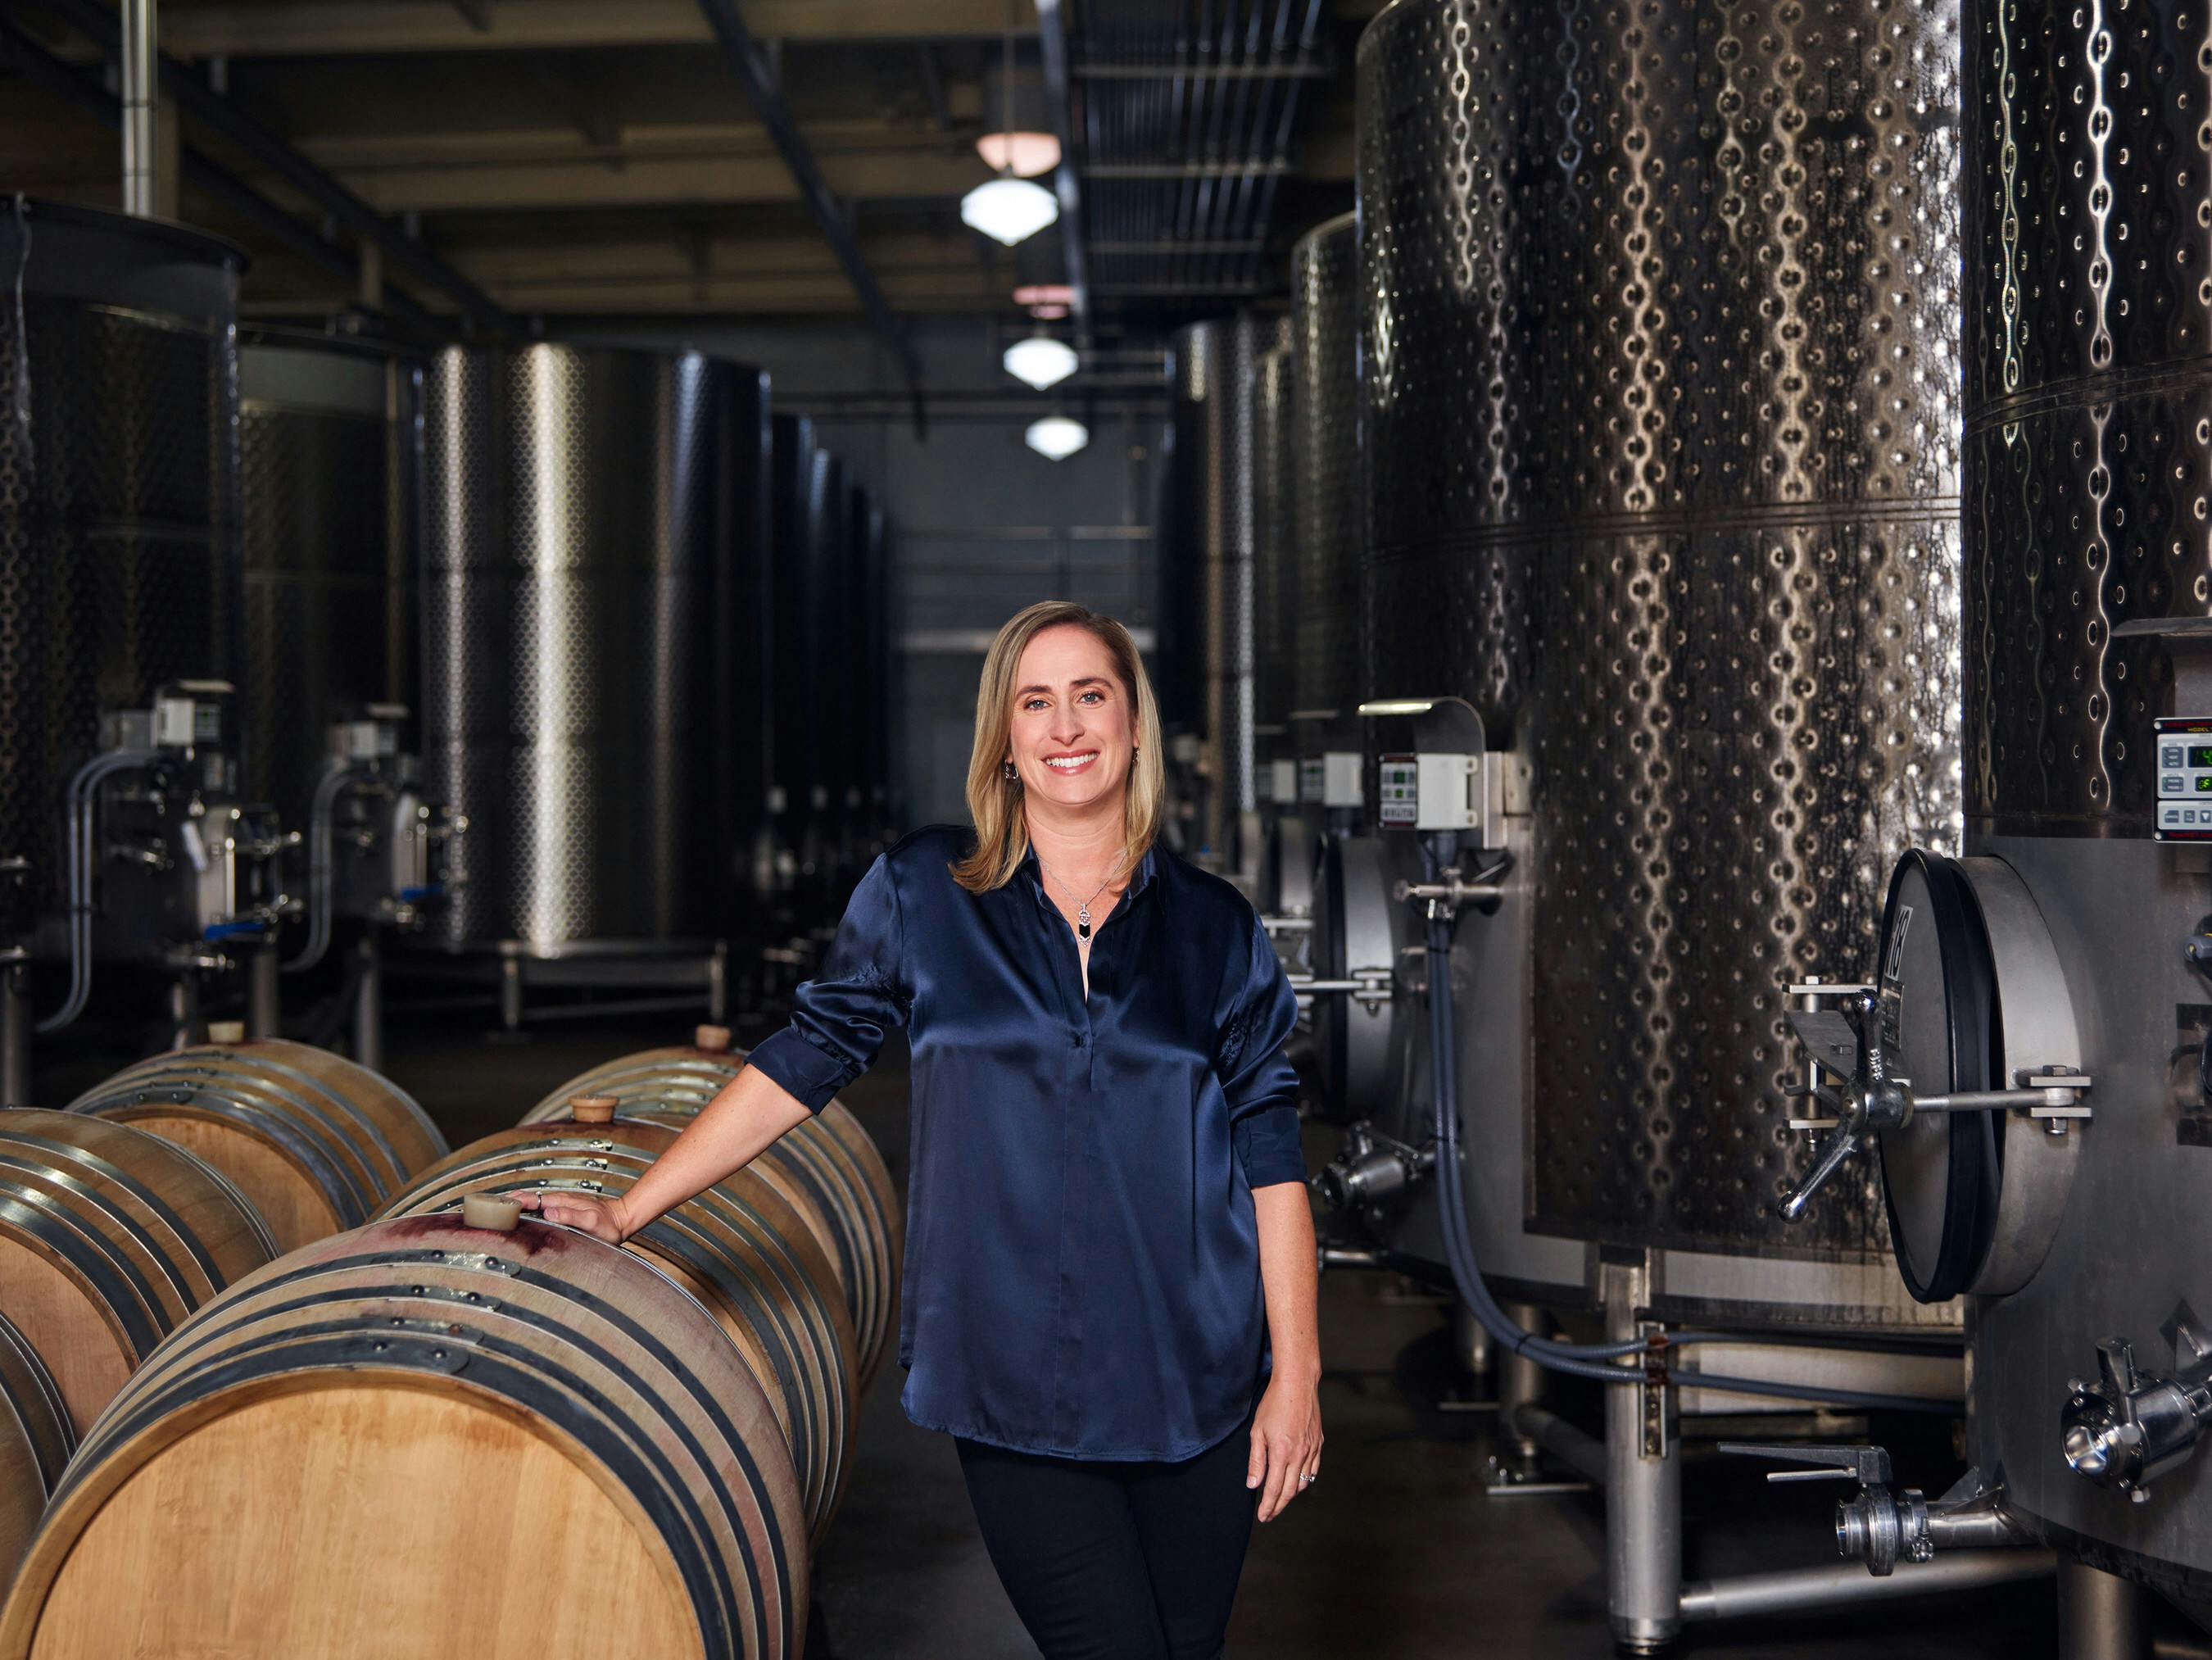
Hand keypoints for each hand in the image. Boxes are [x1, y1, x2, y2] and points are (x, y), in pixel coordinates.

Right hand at [508, 1187, 632, 1244]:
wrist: (621, 1220)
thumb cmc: (608, 1224)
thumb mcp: (591, 1221)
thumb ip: (571, 1216)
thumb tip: (549, 1212)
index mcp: (562, 1202)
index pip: (532, 1199)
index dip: (515, 1201)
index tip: (499, 1205)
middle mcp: (559, 1201)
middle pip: (529, 1198)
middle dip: (509, 1200)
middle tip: (489, 1206)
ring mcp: (560, 1204)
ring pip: (533, 1201)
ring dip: (516, 1203)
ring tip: (498, 1209)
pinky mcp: (563, 1210)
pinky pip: (540, 1207)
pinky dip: (527, 1208)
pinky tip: (521, 1214)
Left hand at [1246, 1368, 1322, 1522]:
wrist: (1297, 1384)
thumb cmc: (1274, 1404)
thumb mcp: (1257, 1431)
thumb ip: (1256, 1461)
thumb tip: (1253, 1485)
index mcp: (1282, 1453)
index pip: (1275, 1489)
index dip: (1268, 1506)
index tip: (1262, 1516)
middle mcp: (1299, 1455)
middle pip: (1290, 1491)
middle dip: (1278, 1506)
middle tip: (1269, 1515)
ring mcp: (1312, 1450)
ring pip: (1303, 1483)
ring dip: (1291, 1495)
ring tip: (1279, 1500)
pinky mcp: (1319, 1444)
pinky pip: (1313, 1470)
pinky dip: (1304, 1481)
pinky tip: (1296, 1482)